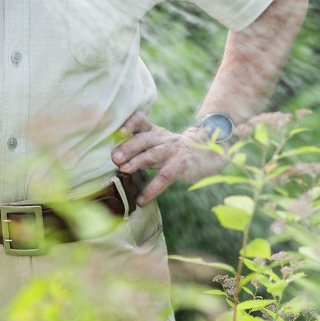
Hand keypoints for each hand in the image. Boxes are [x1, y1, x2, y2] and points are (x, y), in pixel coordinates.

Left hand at [111, 111, 228, 205]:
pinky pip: (165, 177)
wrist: (206, 153)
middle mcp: (162, 138)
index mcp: (154, 131)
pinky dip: (152, 189)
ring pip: (153, 154)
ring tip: (124, 170)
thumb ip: (140, 144)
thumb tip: (113, 156)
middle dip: (128, 147)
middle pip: (144, 139)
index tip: (118, 132)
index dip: (129, 123)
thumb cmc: (173, 150)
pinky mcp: (181, 165)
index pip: (141, 120)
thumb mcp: (158, 142)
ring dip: (137, 162)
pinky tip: (142, 199)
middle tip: (114, 157)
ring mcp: (173, 151)